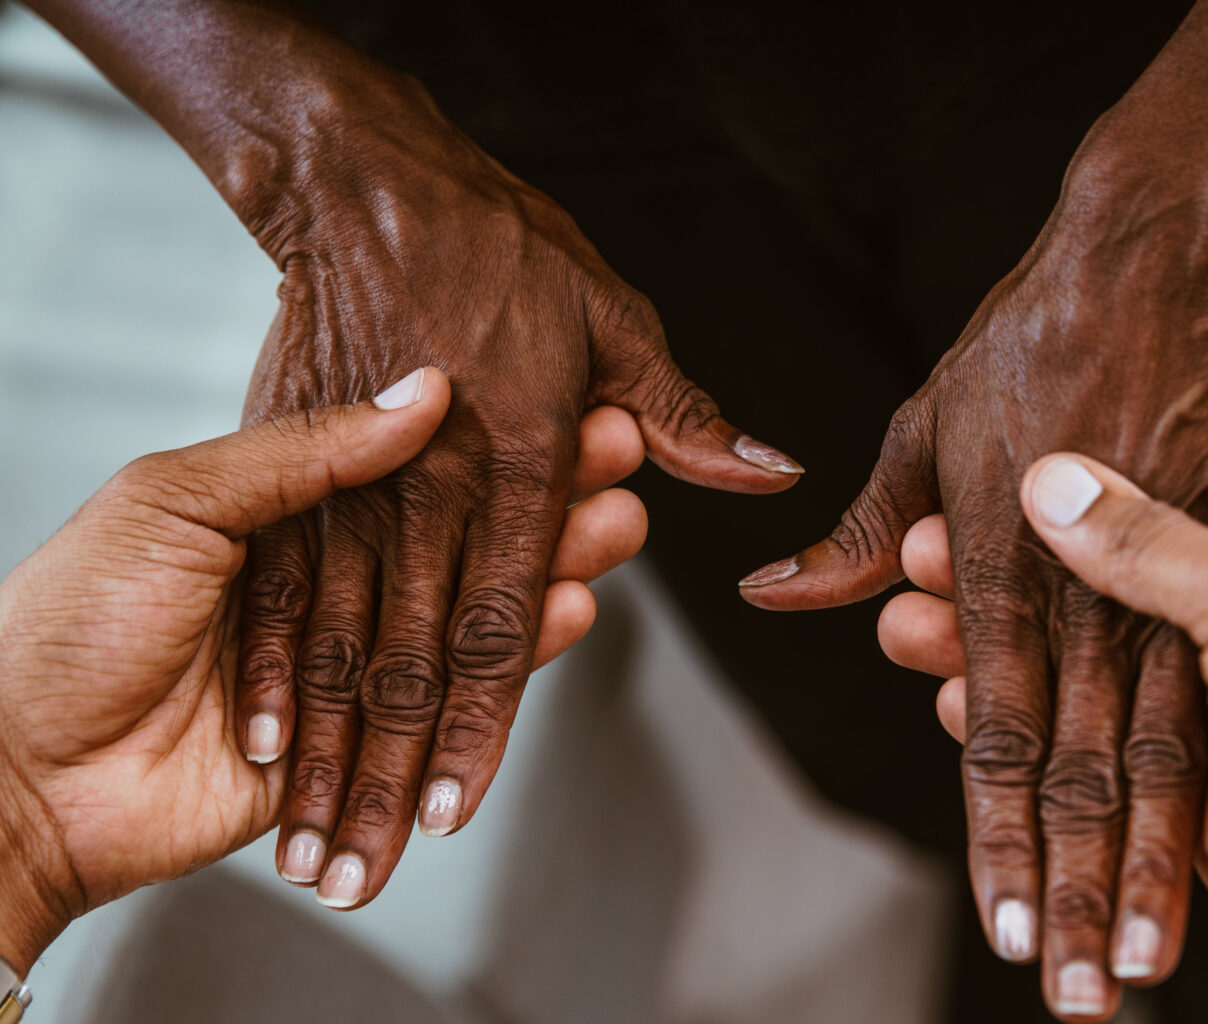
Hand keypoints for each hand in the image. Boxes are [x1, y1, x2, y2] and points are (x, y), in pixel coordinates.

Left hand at [0, 371, 647, 971]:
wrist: (13, 770)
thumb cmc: (66, 619)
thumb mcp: (177, 500)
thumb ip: (301, 455)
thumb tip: (416, 399)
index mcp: (283, 515)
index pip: (417, 468)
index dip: (492, 435)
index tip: (562, 400)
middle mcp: (326, 584)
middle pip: (462, 537)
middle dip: (545, 498)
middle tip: (620, 458)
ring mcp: (345, 667)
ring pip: (474, 612)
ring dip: (551, 568)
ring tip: (619, 528)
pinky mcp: (355, 744)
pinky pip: (448, 700)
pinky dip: (517, 660)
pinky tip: (573, 611)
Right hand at [233, 81, 801, 907]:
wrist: (371, 183)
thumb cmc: (503, 246)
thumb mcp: (614, 318)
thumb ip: (680, 415)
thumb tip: (769, 475)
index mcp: (521, 456)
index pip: (502, 619)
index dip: (481, 723)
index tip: (459, 805)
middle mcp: (436, 482)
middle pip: (413, 654)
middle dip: (394, 767)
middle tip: (375, 858)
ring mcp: (358, 475)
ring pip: (343, 635)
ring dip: (330, 742)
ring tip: (315, 827)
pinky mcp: (300, 462)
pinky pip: (284, 580)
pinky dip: (274, 660)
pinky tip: (267, 729)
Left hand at [740, 152, 1207, 1015]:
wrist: (1147, 247)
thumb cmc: (1026, 338)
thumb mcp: (922, 429)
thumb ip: (859, 535)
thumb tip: (775, 594)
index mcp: (994, 561)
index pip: (993, 734)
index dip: (997, 841)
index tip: (1009, 929)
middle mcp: (1076, 580)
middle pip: (1075, 766)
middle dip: (1075, 888)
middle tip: (1084, 993)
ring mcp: (1168, 559)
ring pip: (1157, 738)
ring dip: (1153, 858)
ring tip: (1150, 953)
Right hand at [884, 454, 1207, 1022]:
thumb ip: (1152, 544)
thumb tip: (1055, 482)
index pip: (1185, 519)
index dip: (1081, 512)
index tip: (990, 502)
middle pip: (1126, 614)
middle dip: (1016, 597)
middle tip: (923, 574)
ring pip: (1106, 702)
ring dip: (1007, 674)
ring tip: (918, 639)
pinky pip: (1112, 783)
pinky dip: (1039, 752)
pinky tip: (968, 715)